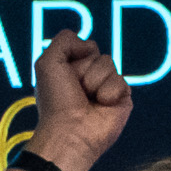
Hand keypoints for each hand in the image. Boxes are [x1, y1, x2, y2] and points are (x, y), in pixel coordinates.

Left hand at [26, 31, 131, 170]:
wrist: (70, 130)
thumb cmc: (55, 101)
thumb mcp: (48, 62)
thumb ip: (65, 40)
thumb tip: (90, 46)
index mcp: (72, 71)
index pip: (85, 46)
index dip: (75, 57)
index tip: (64, 76)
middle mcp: (90, 78)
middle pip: (98, 53)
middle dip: (84, 69)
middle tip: (76, 90)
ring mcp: (107, 88)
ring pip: (109, 64)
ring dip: (94, 80)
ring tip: (88, 99)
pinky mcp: (122, 99)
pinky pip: (121, 80)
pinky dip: (109, 92)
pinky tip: (102, 106)